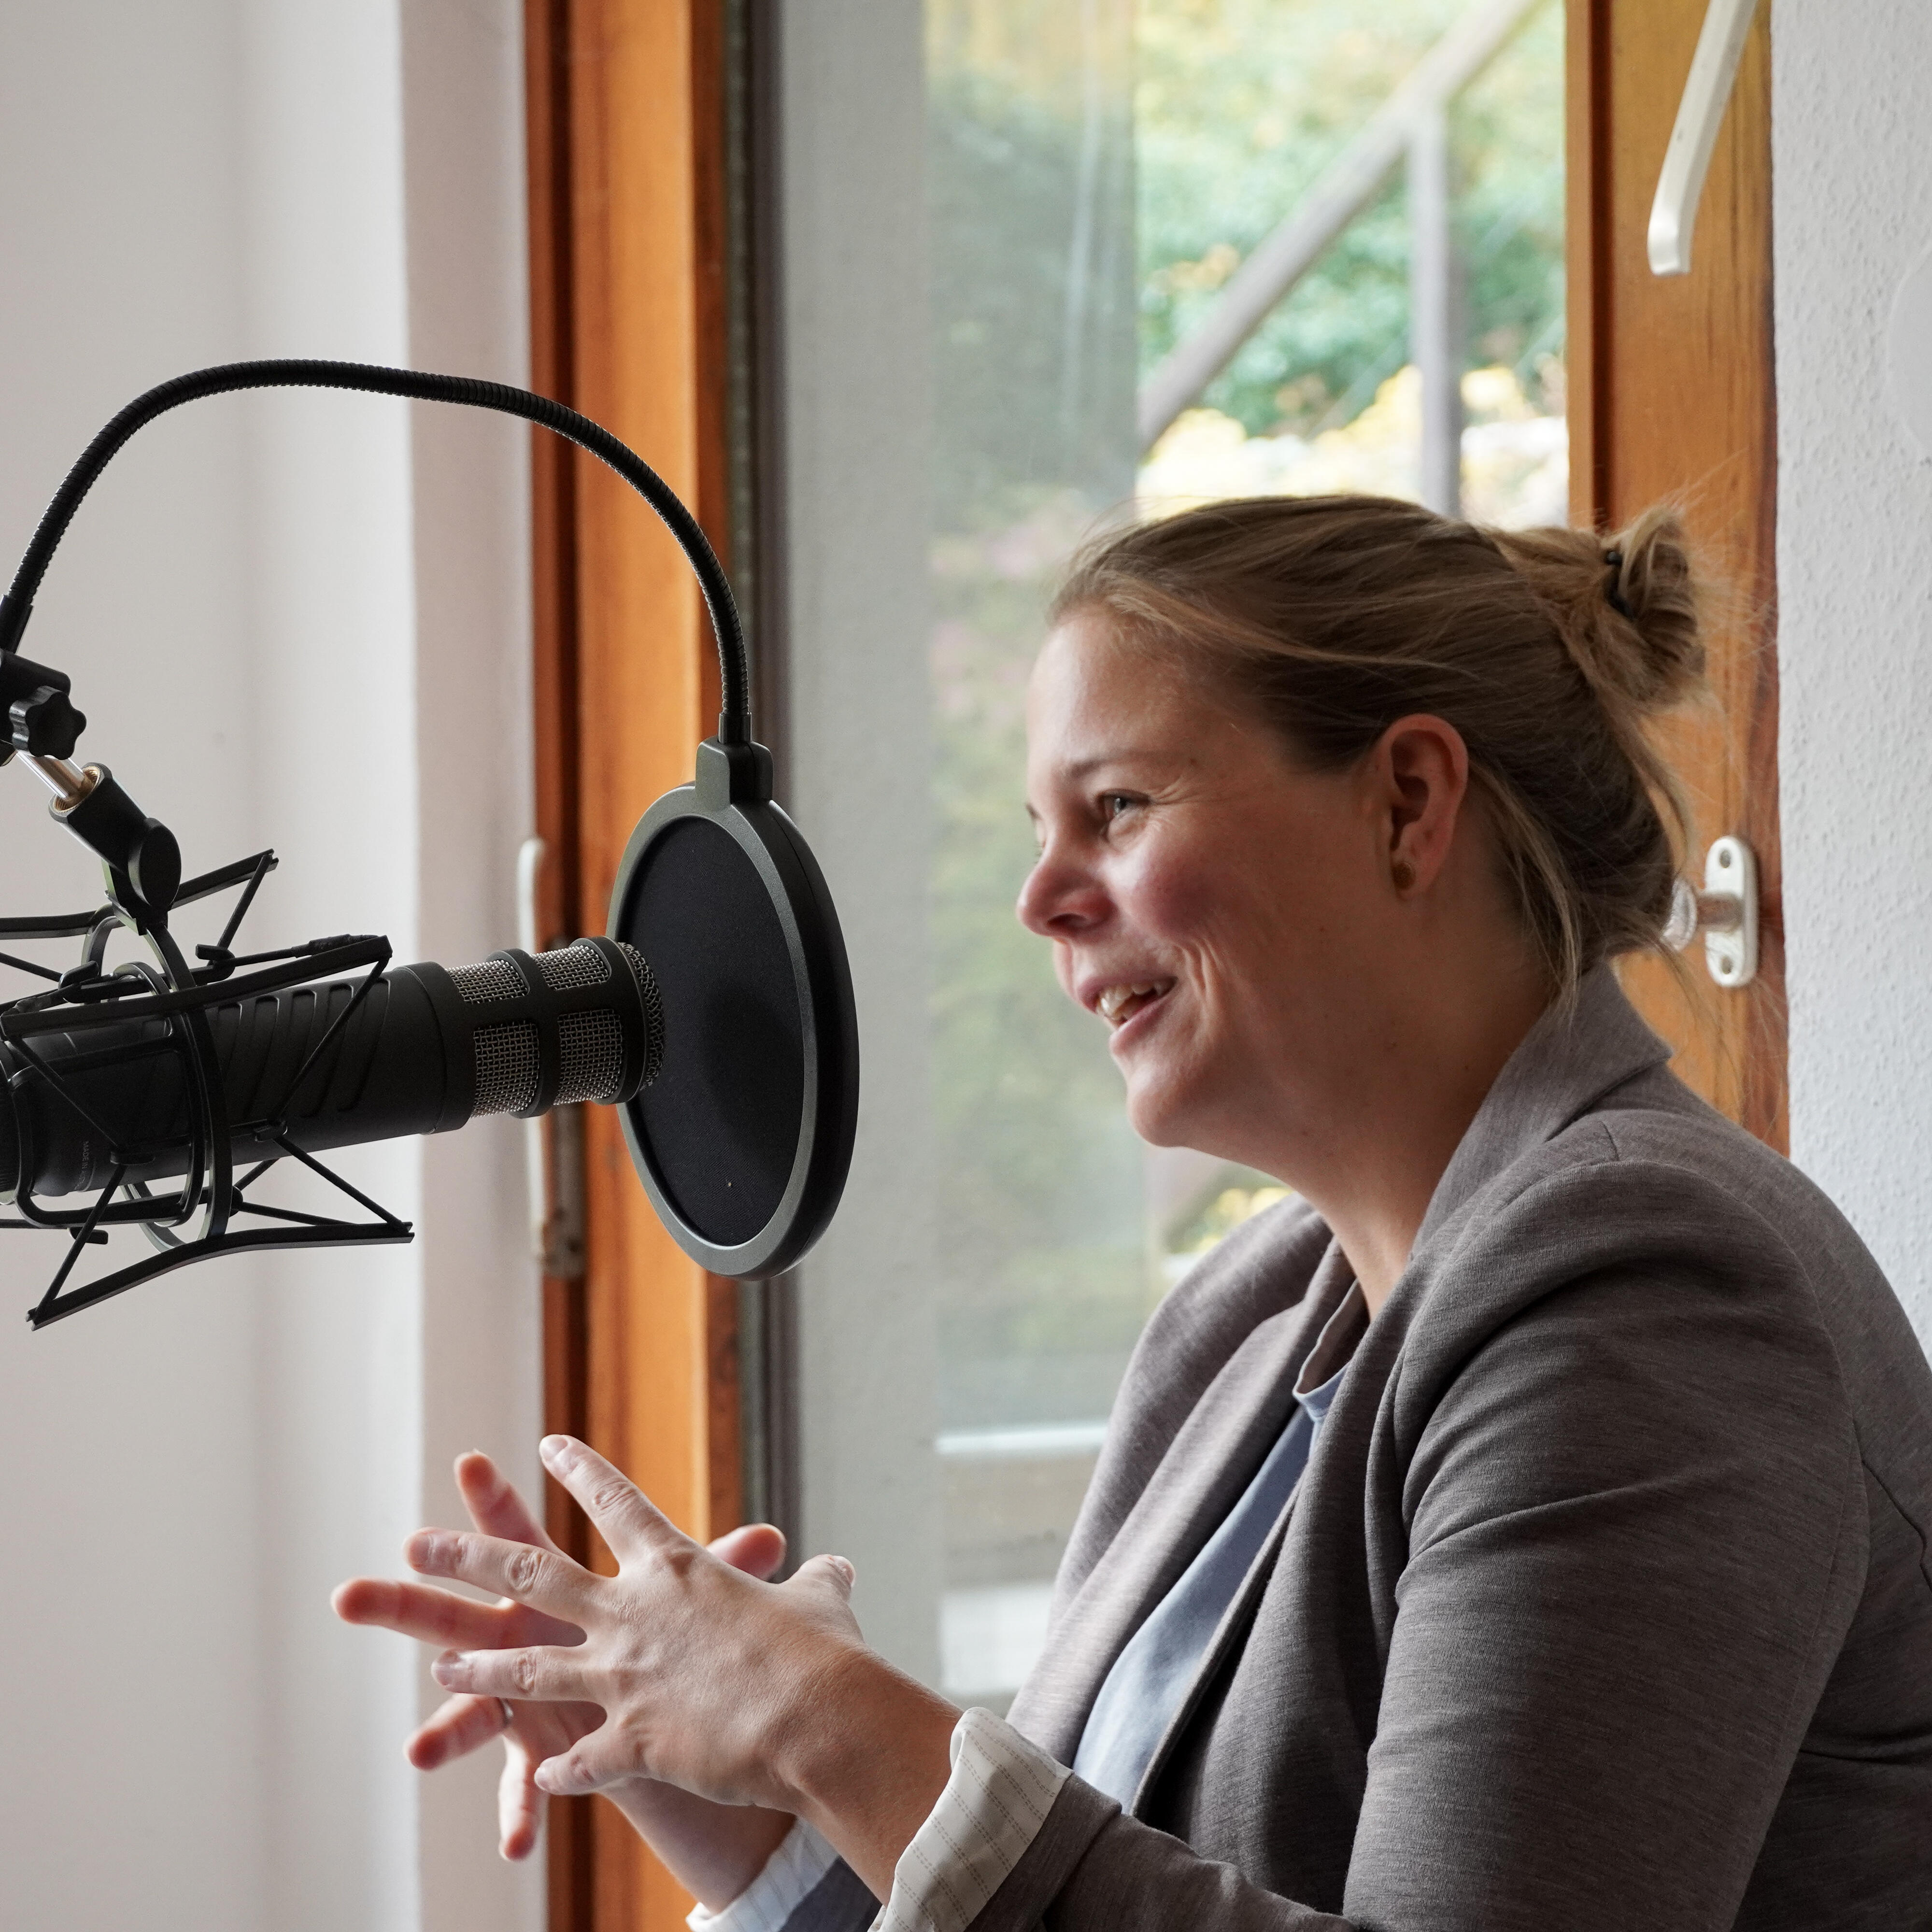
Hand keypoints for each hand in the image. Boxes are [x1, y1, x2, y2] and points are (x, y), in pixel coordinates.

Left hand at [410, 1435, 957, 1897]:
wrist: (819, 1719)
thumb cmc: (824, 1653)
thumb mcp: (819, 1601)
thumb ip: (814, 1581)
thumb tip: (834, 1568)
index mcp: (678, 1567)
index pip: (616, 1503)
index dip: (580, 1472)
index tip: (547, 1447)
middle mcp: (634, 1614)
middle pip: (530, 1576)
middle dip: (466, 1558)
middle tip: (418, 1544)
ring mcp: (623, 1679)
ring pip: (526, 1672)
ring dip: (479, 1672)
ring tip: (440, 1668)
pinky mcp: (628, 1743)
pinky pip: (577, 1763)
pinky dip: (557, 1776)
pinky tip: (540, 1783)